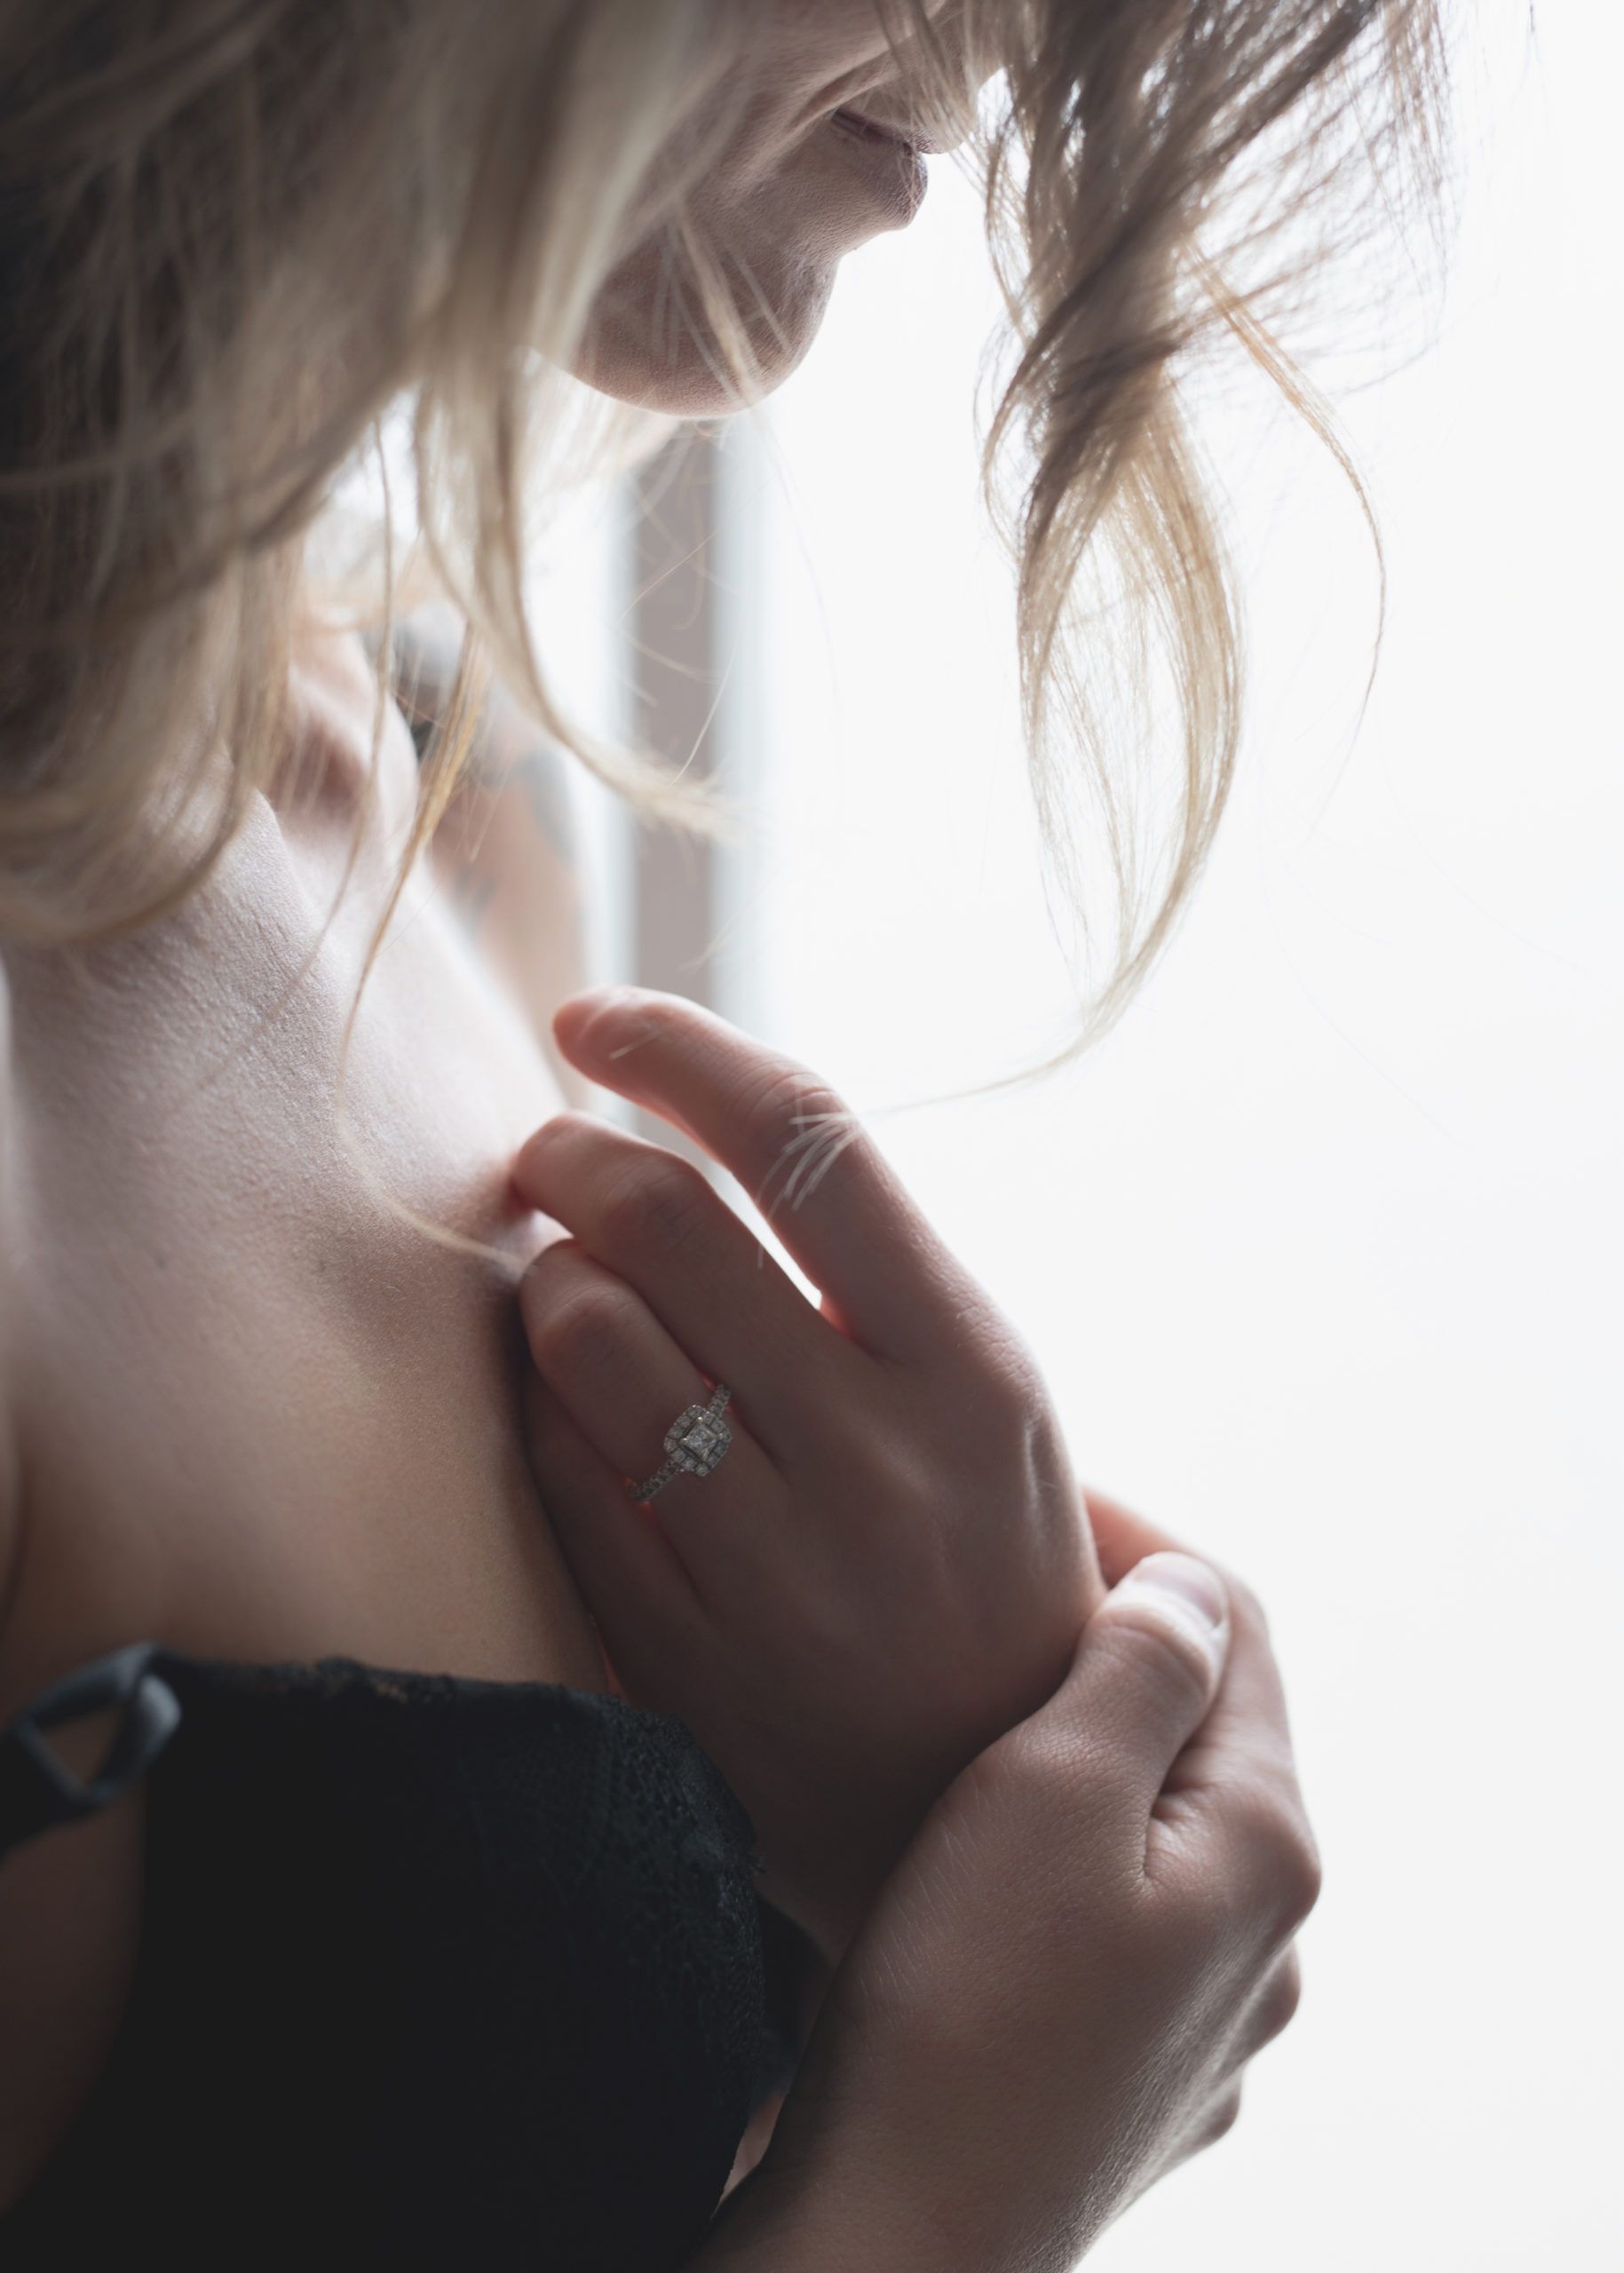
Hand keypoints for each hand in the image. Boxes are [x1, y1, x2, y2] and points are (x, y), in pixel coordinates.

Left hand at [512, 986, 1103, 1967]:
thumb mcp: (985, 1404)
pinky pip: (561, 1470)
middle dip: (566, 1156)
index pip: (810, 1138)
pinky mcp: (688, 1651)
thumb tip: (695, 1117)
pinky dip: (541, 1403)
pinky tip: (567, 1403)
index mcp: (976, 1364)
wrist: (990, 1801)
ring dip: (544, 1278)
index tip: (594, 1020)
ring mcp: (781, 1563)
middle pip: (664, 1220)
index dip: (679, 1048)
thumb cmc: (976, 1556)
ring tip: (565, 1288)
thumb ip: (869, 1276)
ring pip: (585, 1335)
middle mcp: (885, 1455)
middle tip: (547, 1159)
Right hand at [710, 1541, 1318, 2271]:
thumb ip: (1140, 1667)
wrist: (896, 2243)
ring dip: (1082, 1758)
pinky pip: (1118, 1926)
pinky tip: (972, 1865)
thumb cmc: (961, 2008)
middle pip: (1204, 1730)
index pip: (1236, 1625)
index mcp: (1267, 1847)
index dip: (1135, 1539)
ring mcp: (1205, 2027)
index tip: (1026, 1496)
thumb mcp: (1052, 1791)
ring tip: (966, 1721)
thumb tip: (1190, 1589)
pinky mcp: (1133, 2086)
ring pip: (1157, 1833)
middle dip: (1105, 1648)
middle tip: (982, 1598)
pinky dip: (1062, 1862)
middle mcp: (1267, 1943)